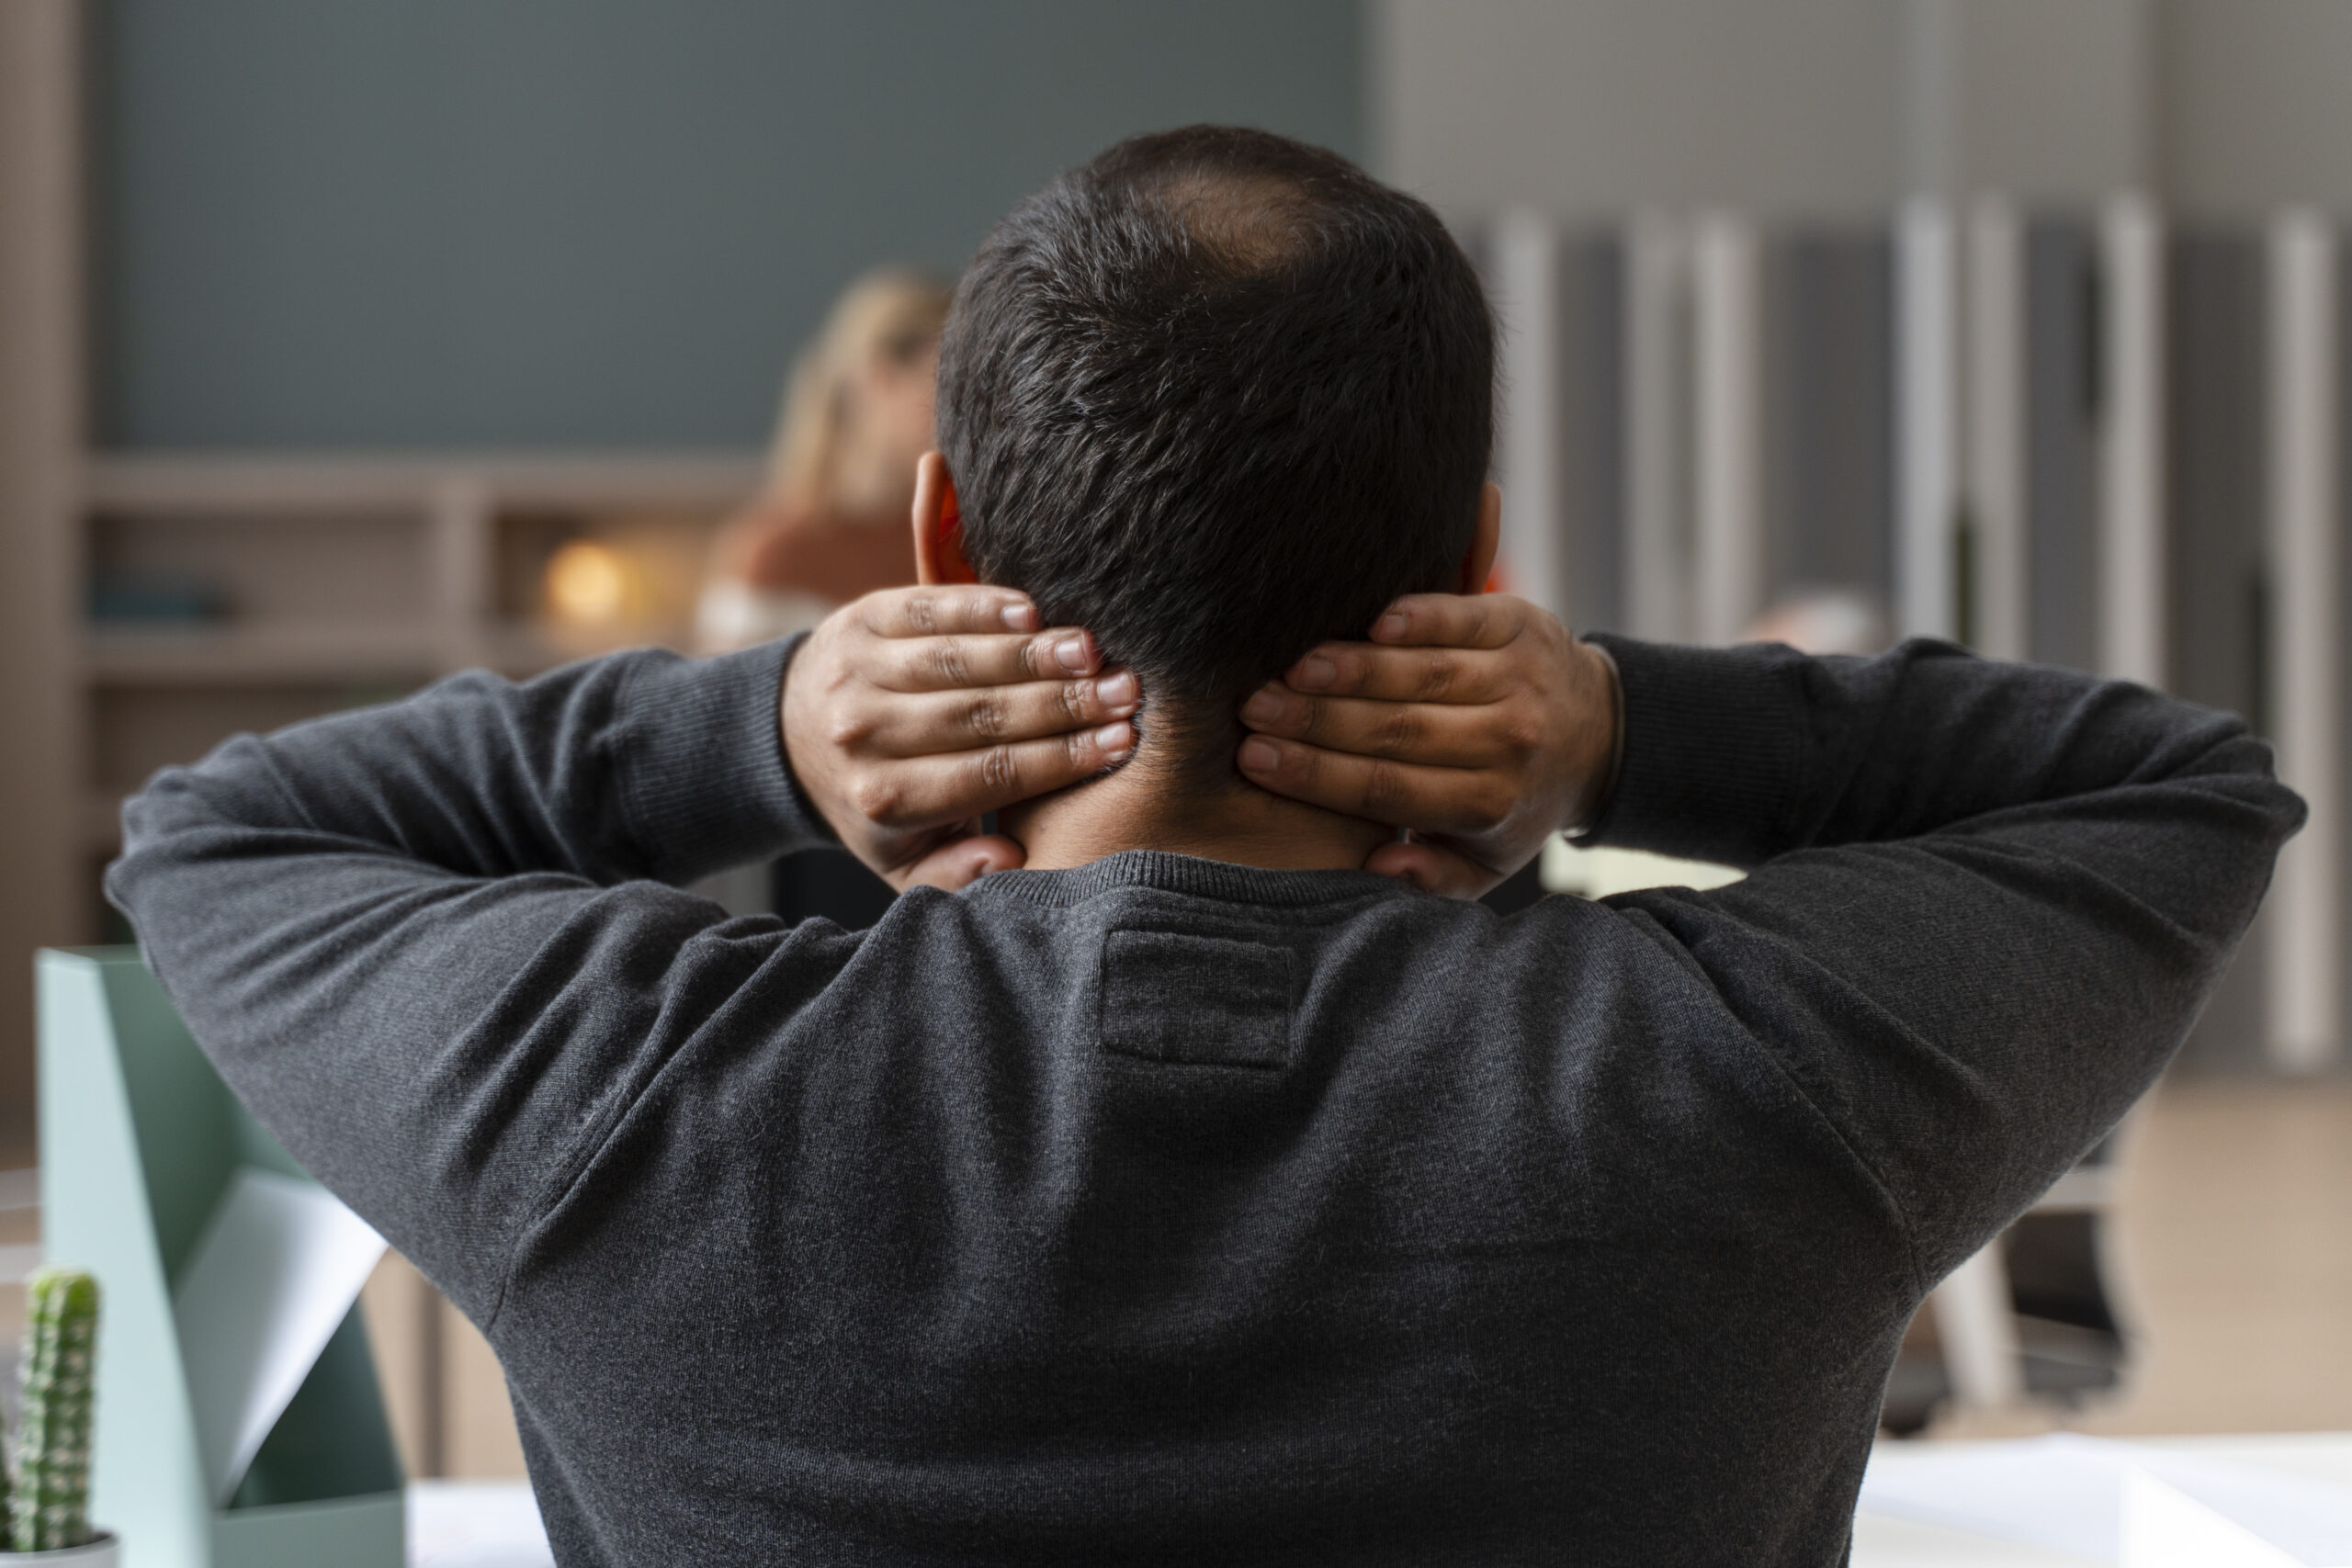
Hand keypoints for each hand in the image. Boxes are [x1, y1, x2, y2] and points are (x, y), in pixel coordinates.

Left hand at [781, 585, 1136, 890]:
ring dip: (1032, 653)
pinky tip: (1033, 611)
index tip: (1120, 742)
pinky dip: (981, 606)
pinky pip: (930, 609)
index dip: (1061, 757)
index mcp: (884, 798)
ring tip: (1092, 651)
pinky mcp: (859, 619)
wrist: (793, 736)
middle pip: (981, 715)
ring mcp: (859, 671)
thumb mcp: (905, 860)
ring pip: (960, 661)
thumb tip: (1007, 858)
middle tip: (1127, 692)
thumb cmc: (877, 802)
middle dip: (1063, 703)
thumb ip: (957, 874)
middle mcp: (865, 734)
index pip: (991, 774)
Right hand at [1234, 594, 1618, 897]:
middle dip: (1316, 719)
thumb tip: (1381, 863)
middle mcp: (1510, 741)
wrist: (1598, 735)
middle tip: (1253, 707)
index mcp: (1490, 803)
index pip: (1385, 788)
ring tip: (1291, 667)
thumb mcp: (1485, 861)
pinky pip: (1462, 617)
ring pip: (1423, 673)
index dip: (1316, 774)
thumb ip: (1434, 876)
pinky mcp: (1525, 625)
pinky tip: (1368, 621)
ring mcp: (1521, 678)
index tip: (1255, 759)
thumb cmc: (1516, 801)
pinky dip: (1416, 617)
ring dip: (1352, 668)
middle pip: (1397, 729)